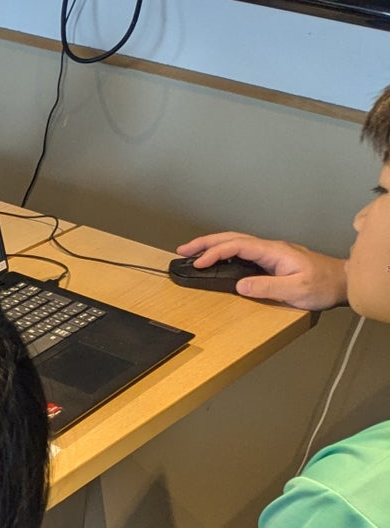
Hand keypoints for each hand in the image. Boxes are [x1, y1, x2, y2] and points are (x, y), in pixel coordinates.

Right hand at [177, 232, 346, 309]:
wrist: (343, 281)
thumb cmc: (324, 285)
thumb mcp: (296, 290)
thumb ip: (267, 287)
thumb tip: (240, 285)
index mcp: (274, 251)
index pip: (237, 246)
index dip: (215, 252)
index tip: (198, 263)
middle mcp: (271, 248)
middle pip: (232, 238)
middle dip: (205, 242)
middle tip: (183, 250)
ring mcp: (271, 252)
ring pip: (236, 242)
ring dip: (213, 245)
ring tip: (193, 253)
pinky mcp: (272, 259)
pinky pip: (242, 251)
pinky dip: (224, 251)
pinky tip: (217, 258)